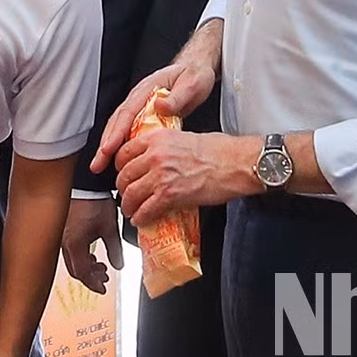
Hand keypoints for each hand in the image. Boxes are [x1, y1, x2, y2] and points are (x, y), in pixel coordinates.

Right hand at [61, 196, 124, 293]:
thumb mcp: (109, 228)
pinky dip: (80, 254)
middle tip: (104, 277)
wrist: (83, 183)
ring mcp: (60, 235)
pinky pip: (68, 248)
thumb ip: (115, 251)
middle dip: (91, 276)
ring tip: (100, 263)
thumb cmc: (93, 201)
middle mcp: (63, 242)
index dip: (94, 284)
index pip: (82, 274)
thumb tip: (118, 266)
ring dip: (86, 265)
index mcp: (74, 245)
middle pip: (75, 269)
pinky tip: (89, 249)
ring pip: (71, 259)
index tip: (103, 288)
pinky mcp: (61, 227)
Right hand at [89, 56, 217, 175]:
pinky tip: (119, 160)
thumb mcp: (190, 84)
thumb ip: (176, 97)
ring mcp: (140, 108)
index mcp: (146, 90)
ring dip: (108, 147)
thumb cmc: (193, 76)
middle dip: (105, 144)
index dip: (116, 133)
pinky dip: (121, 146)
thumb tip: (160, 106)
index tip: (108, 149)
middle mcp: (139, 99)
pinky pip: (129, 132)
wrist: (196, 71)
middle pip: (116, 123)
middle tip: (97, 163)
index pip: (126, 113)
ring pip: (119, 129)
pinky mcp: (145, 116)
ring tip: (100, 165)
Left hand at [115, 129, 256, 226]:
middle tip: (126, 195)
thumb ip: (164, 146)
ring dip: (129, 205)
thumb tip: (154, 158)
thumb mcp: (183, 137)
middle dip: (123, 188)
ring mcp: (161, 176)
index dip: (120, 167)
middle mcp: (155, 155)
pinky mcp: (170, 195)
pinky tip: (141, 219)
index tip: (123, 174)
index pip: (124, 152)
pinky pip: (146, 209)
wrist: (236, 163)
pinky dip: (141, 217)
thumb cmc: (218, 150)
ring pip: (132, 194)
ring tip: (131, 210)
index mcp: (157, 138)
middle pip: (125, 175)